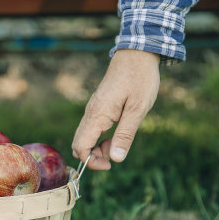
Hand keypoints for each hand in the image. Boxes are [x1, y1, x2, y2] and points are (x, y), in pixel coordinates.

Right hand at [71, 49, 159, 169]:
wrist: (136, 54)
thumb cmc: (139, 79)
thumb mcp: (138, 109)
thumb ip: (125, 135)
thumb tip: (115, 159)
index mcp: (97, 115)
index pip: (81, 147)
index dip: (92, 161)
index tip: (110, 165)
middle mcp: (90, 113)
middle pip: (79, 144)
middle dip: (94, 157)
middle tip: (115, 155)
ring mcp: (92, 110)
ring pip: (85, 137)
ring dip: (98, 147)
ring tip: (118, 144)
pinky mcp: (98, 107)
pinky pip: (91, 129)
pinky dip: (100, 138)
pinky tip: (116, 133)